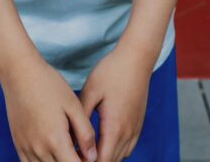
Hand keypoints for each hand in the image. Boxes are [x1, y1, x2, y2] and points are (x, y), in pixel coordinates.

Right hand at [1, 54, 97, 161]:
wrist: (19, 73)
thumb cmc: (48, 85)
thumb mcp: (73, 105)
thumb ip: (85, 133)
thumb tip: (92, 156)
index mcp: (56, 140)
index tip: (90, 155)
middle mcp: (39, 149)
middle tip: (80, 151)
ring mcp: (26, 148)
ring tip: (67, 151)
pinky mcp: (18, 145)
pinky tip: (51, 153)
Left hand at [77, 43, 150, 161]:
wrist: (136, 58)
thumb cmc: (112, 71)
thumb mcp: (90, 91)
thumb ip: (81, 116)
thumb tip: (71, 137)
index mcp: (114, 127)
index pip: (101, 161)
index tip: (73, 157)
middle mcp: (127, 133)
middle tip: (76, 155)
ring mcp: (135, 130)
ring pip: (120, 157)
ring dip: (105, 158)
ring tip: (87, 152)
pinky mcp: (138, 124)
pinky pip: (127, 148)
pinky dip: (116, 152)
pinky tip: (104, 144)